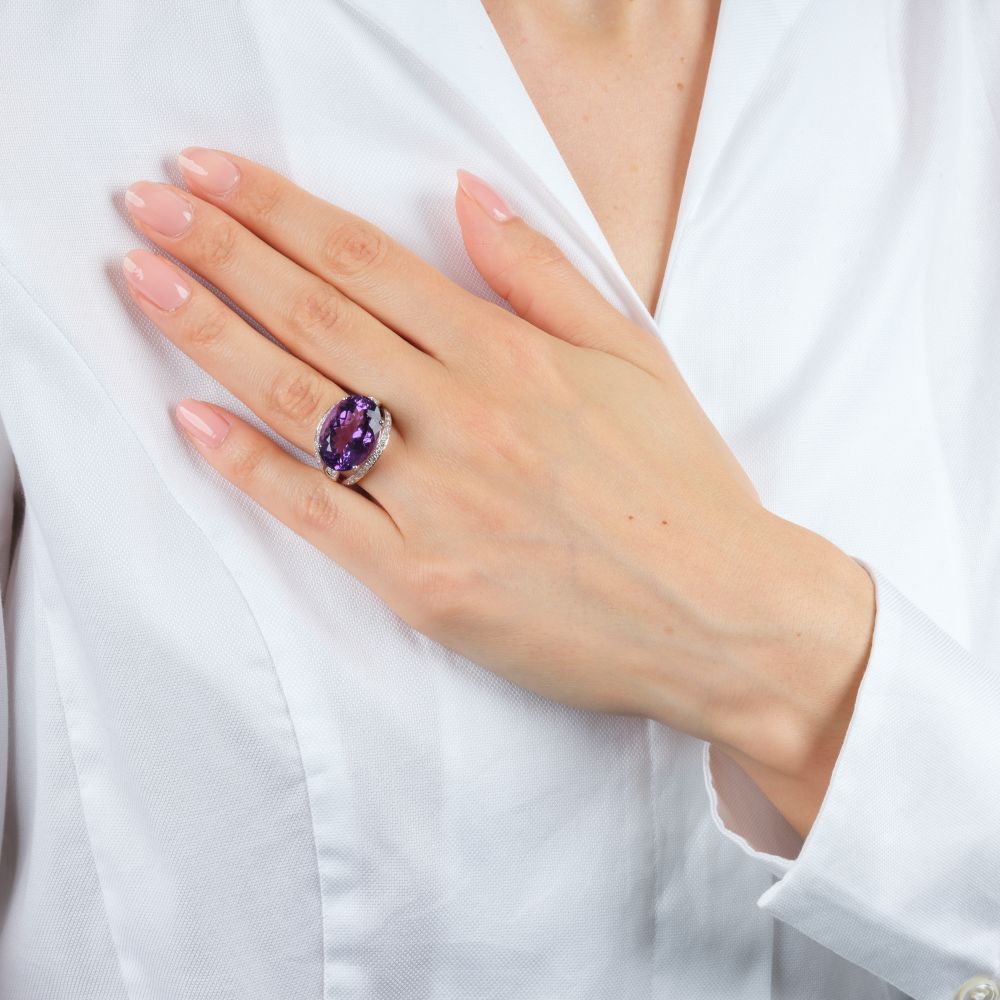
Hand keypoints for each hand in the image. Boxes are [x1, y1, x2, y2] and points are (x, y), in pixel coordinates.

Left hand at [120, 148, 874, 800]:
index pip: (367, 263)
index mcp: (511, 356)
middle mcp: (464, 416)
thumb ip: (544, 274)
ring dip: (211, 334)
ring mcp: (438, 501)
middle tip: (147, 204)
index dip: (278, 210)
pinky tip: (191, 421)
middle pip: (316, 314)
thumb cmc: (682, 487)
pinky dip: (249, 468)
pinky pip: (317, 516)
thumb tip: (468, 196)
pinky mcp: (422, 582)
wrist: (719, 614)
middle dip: (221, 249)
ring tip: (145, 282)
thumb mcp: (634, 358)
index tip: (212, 174)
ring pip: (301, 402)